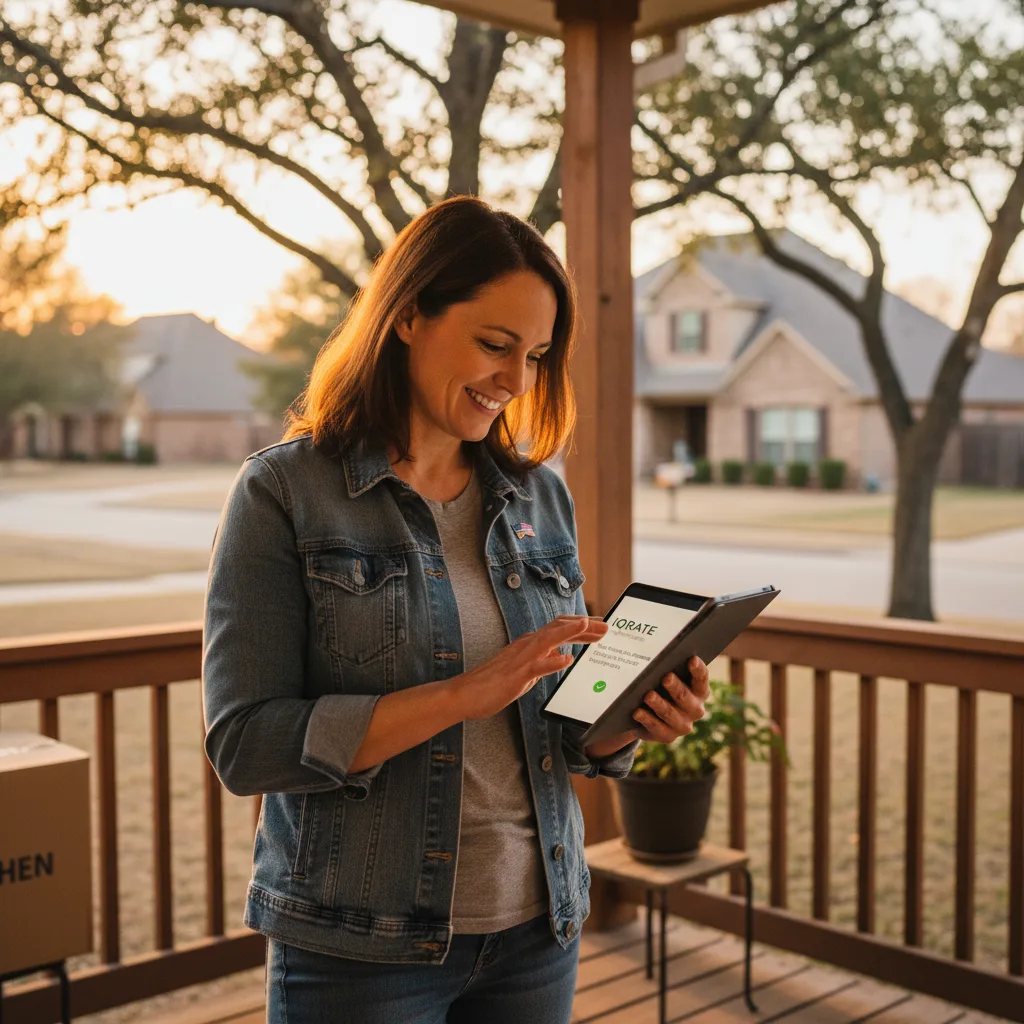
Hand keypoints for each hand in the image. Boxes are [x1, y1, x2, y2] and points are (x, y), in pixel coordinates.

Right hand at [453, 614, 608, 720]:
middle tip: (607, 625)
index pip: (559, 629)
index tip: (600, 625)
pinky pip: (536, 666)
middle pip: (559, 628)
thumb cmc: (492, 683)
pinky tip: (566, 660)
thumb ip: (542, 661)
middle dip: (584, 625)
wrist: (465, 693)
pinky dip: (552, 662)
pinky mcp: (515, 675)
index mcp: (529, 644)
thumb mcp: (524, 670)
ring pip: (549, 639)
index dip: (581, 626)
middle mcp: (527, 645)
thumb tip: (560, 656)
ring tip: (589, 626)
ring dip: (570, 632)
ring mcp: (521, 658)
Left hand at [631, 656, 709, 741]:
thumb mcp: (666, 678)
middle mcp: (695, 709)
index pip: (701, 679)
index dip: (698, 669)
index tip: (692, 659)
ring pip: (670, 713)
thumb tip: (656, 657)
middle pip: (685, 697)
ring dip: (659, 704)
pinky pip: (656, 727)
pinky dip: (646, 719)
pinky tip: (637, 712)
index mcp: (699, 691)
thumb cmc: (661, 688)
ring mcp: (683, 725)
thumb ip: (667, 669)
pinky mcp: (667, 736)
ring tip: (648, 695)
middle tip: (666, 677)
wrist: (650, 715)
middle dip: (676, 687)